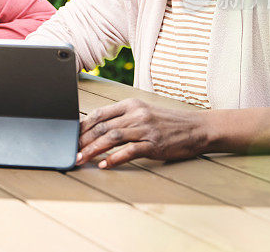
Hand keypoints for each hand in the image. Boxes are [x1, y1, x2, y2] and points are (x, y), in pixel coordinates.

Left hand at [77, 98, 209, 168]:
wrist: (198, 127)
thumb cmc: (168, 122)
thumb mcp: (144, 112)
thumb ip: (123, 118)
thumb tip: (97, 129)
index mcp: (131, 105)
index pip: (99, 114)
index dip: (82, 126)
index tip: (70, 136)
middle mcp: (136, 114)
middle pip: (102, 126)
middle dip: (83, 140)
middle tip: (71, 151)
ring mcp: (146, 128)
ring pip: (112, 137)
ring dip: (93, 149)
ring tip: (81, 158)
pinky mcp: (155, 144)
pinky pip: (130, 151)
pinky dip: (114, 158)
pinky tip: (104, 165)